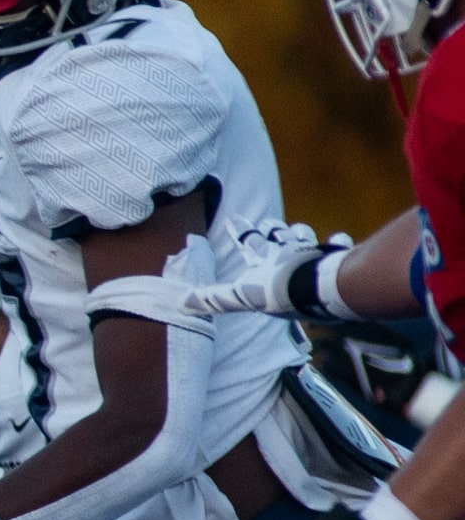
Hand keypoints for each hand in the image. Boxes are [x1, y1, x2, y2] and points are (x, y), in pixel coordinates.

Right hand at [178, 221, 347, 320]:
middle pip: (278, 235)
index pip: (248, 241)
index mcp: (264, 259)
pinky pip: (336, 248)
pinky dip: (336, 244)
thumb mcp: (242, 297)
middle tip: (269, 222)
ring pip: (304, 237)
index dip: (240, 231)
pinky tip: (337, 240)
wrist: (317, 290)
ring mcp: (311, 253)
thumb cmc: (279, 292)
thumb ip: (215, 299)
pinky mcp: (332, 259)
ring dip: (300, 233)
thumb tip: (182, 301)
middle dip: (272, 229)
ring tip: (298, 229)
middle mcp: (287, 252)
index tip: (233, 218)